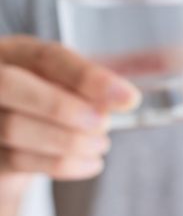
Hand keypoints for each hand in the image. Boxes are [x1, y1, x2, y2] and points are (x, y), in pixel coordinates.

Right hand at [0, 35, 143, 192]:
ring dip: (67, 140)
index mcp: (16, 51)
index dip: (88, 76)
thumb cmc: (45, 99)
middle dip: (62, 106)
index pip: (48, 56)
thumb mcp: (65, 81)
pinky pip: (18, 160)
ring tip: (102, 145)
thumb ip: (94, 82)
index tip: (128, 97)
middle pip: (12, 85)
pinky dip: (62, 164)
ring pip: (14, 127)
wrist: (10, 141)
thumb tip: (138, 85)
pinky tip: (91, 163)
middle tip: (103, 123)